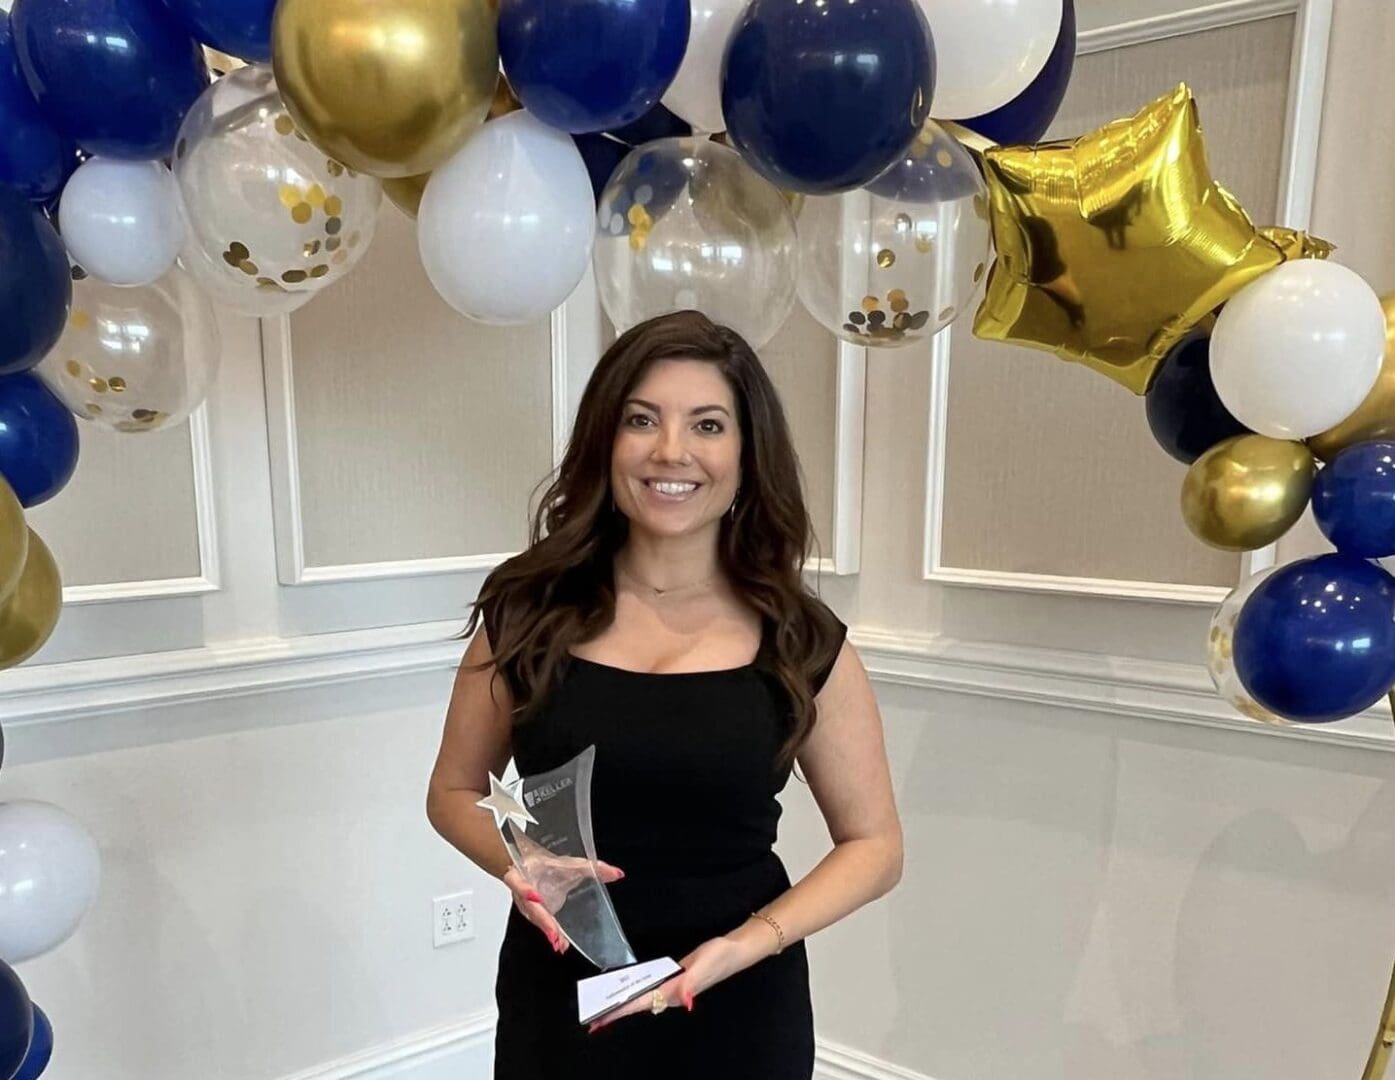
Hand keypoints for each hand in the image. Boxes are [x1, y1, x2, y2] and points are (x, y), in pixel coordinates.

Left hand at [503, 854, 623, 955]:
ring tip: (549, 926)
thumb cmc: (546, 867)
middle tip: (557, 941)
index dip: (559, 936)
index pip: (554, 925)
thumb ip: (596, 871)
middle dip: (550, 929)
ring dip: (538, 917)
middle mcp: (534, 903)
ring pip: (530, 908)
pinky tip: (533, 896)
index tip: (562, 946)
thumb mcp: (573, 867)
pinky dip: (525, 891)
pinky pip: (518, 886)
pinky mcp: (514, 878)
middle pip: (541, 918)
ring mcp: (523, 892)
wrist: (523, 853)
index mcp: (547, 906)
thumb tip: (618, 874)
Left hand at [587, 934, 748, 1032]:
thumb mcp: (705, 965)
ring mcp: (672, 987)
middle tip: (593, 1018)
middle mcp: (670, 994)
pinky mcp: (674, 978)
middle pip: (639, 1004)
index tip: (602, 1018)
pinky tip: (627, 990)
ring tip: (604, 1006)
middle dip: (617, 1011)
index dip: (621, 1010)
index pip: (642, 1003)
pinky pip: (650, 988)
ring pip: (644, 998)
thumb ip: (692, 982)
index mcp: (673, 992)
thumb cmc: (719, 956)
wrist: (734, 950)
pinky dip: (636, 991)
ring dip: (625, 1003)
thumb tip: (684, 1001)